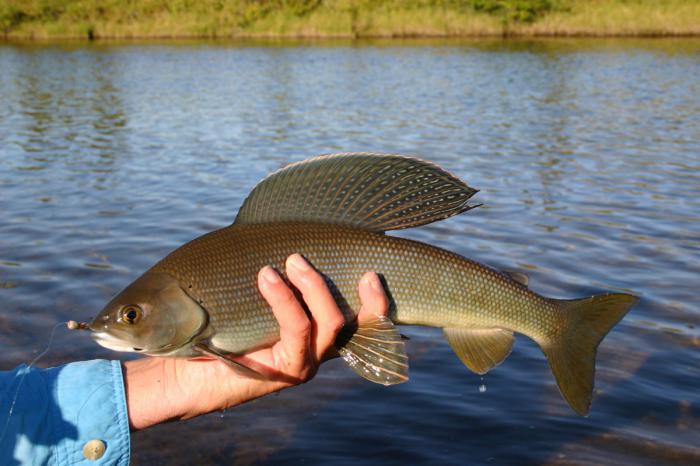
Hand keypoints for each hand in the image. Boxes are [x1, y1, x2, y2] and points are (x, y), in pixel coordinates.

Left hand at [122, 254, 388, 429]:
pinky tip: (267, 277)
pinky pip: (296, 330)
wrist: (182, 376)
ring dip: (312, 286)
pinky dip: (284, 299)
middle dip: (336, 285)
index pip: (359, 325)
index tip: (372, 273)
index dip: (376, 304)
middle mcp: (315, 354)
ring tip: (290, 261)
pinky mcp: (284, 372)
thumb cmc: (213, 333)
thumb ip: (271, 282)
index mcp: (313, 338)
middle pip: (352, 323)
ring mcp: (303, 365)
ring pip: (328, 324)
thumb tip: (274, 237)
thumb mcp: (249, 303)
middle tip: (306, 256)